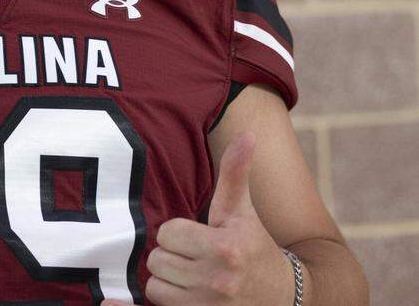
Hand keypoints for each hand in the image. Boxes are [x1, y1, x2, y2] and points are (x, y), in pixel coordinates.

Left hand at [102, 131, 293, 305]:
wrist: (285, 297)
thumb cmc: (255, 247)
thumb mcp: (243, 212)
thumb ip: (236, 174)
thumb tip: (248, 135)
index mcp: (225, 248)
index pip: (167, 233)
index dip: (178, 233)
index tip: (198, 237)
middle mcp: (217, 280)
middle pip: (157, 260)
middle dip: (172, 257)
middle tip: (194, 258)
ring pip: (155, 286)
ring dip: (168, 282)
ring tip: (192, 277)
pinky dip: (152, 302)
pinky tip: (139, 297)